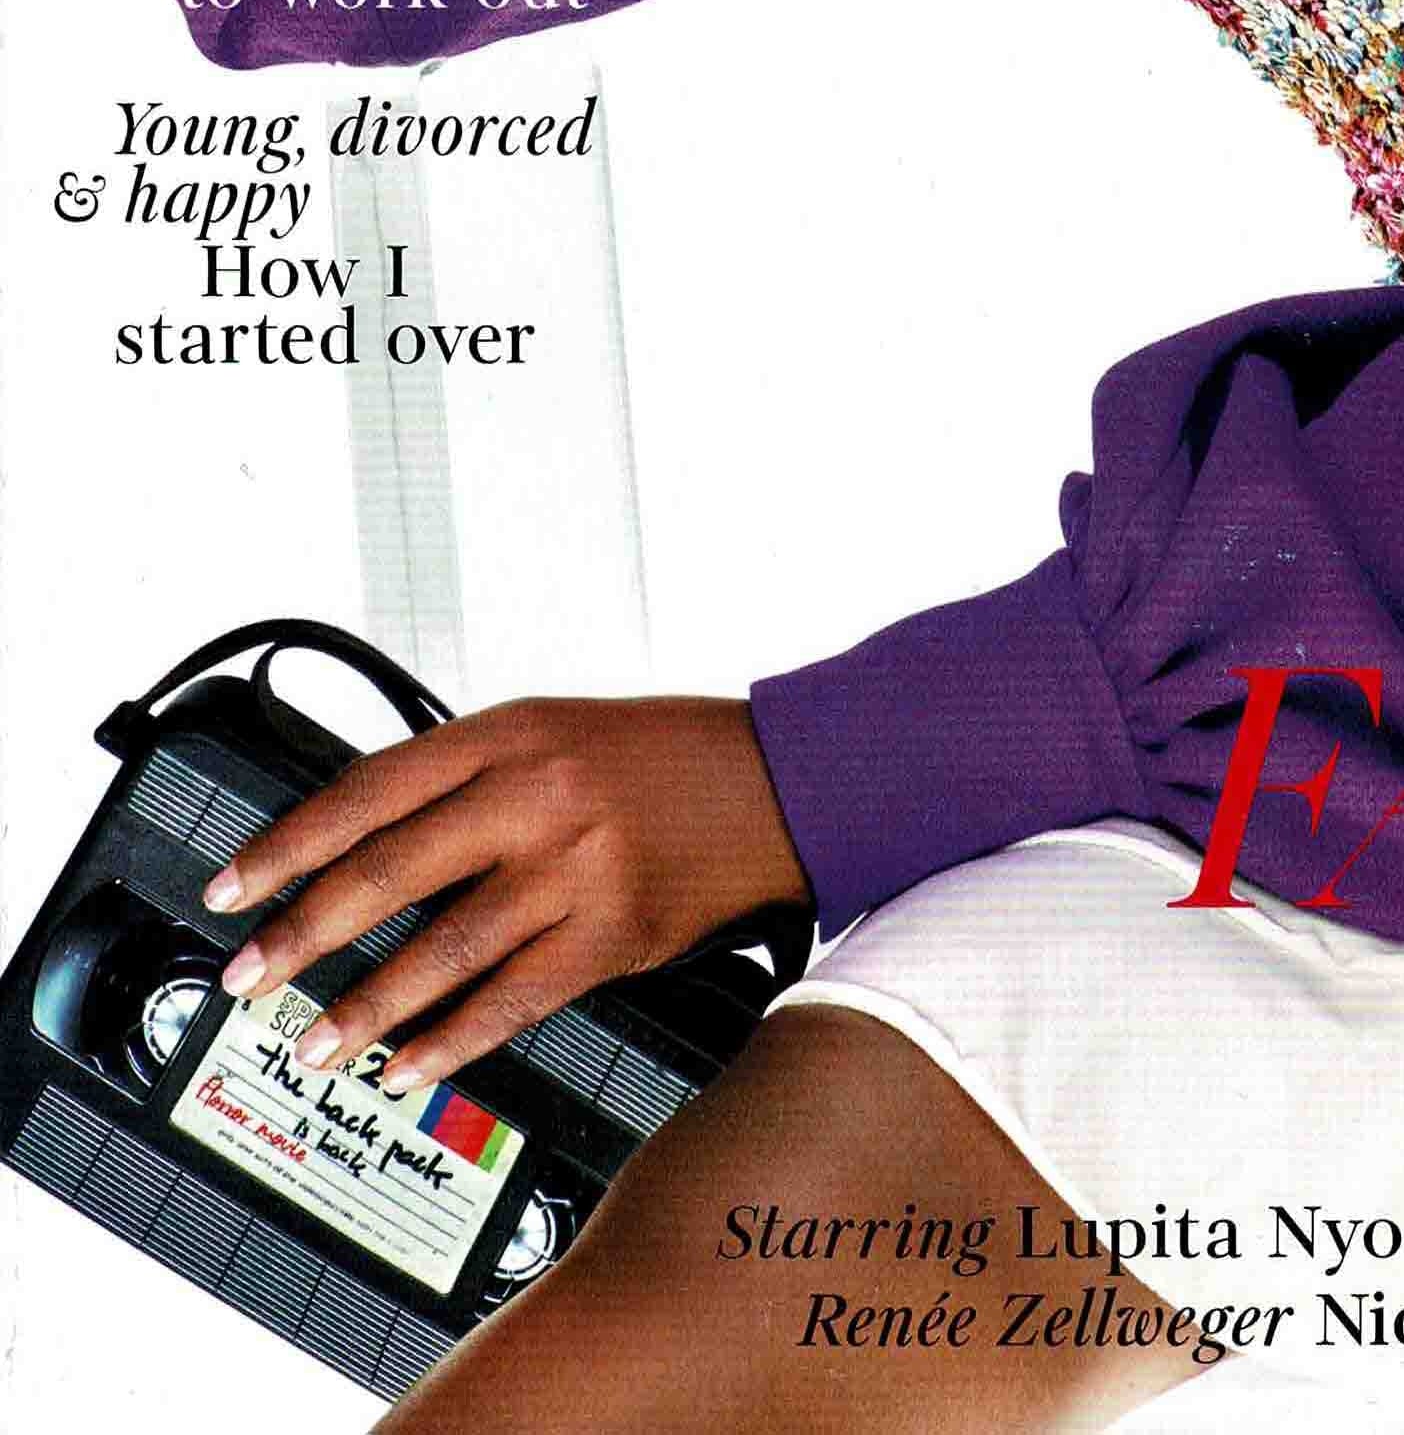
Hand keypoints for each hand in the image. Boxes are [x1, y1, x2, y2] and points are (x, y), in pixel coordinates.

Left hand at [200, 694, 809, 1093]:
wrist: (779, 780)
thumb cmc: (661, 758)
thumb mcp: (556, 731)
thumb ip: (469, 777)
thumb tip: (360, 848)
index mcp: (513, 731)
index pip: (370, 790)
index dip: (288, 843)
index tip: (233, 887)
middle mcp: (538, 794)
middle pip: (390, 871)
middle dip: (302, 932)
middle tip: (250, 977)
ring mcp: (577, 867)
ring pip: (443, 949)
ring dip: (366, 1004)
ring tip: (316, 1038)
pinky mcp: (613, 933)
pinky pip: (511, 1000)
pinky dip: (449, 1041)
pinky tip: (407, 1064)